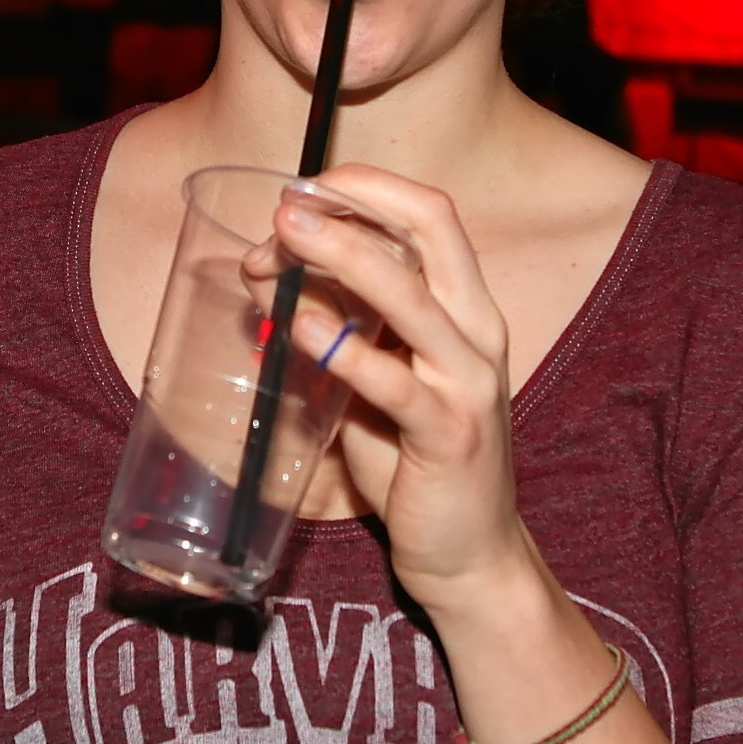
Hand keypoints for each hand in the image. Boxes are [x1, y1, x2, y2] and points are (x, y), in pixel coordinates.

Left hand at [266, 165, 533, 611]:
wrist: (469, 555)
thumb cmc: (415, 461)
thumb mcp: (373, 379)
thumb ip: (334, 325)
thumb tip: (265, 273)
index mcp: (465, 308)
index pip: (430, 215)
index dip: (369, 188)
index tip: (305, 189)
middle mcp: (477, 331)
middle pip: (431, 232)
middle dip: (356, 204)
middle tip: (287, 204)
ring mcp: (468, 382)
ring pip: (411, 294)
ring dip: (344, 256)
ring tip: (286, 238)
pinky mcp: (448, 435)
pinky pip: (393, 381)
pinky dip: (343, 348)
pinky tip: (299, 329)